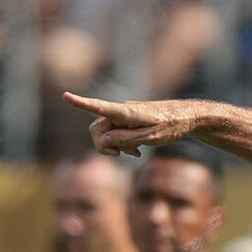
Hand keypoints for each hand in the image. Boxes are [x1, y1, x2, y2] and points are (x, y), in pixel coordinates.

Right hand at [62, 92, 199, 156]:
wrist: (185, 118)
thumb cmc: (170, 126)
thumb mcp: (151, 137)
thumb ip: (126, 139)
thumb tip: (103, 140)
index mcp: (127, 112)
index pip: (100, 107)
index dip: (82, 103)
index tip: (66, 96)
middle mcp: (121, 111)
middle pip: (97, 128)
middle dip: (103, 145)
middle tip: (120, 155)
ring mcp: (123, 116)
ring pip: (105, 133)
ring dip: (115, 145)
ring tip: (135, 152)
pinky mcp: (127, 121)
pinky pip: (115, 134)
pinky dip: (121, 144)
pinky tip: (136, 152)